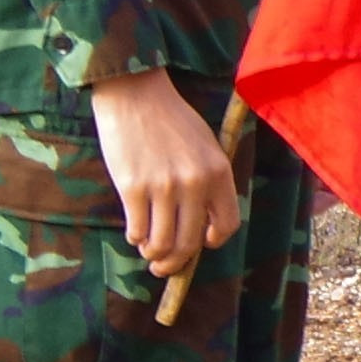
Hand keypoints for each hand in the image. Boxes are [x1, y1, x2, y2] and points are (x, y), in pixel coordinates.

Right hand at [85, 71, 240, 278]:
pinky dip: (135, 238)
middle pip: (191, 242)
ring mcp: (164, 187)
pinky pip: (137, 230)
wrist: (136, 95)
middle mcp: (195, 183)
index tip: (201, 244)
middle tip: (164, 266)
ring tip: (148, 251)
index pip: (227, 224)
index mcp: (219, 172)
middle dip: (176, 262)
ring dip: (154, 255)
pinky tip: (134, 233)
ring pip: (163, 243)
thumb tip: (201, 223)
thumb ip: (208, 181)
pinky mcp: (133, 188)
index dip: (213, 241)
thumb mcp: (205, 146)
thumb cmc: (171, 121)